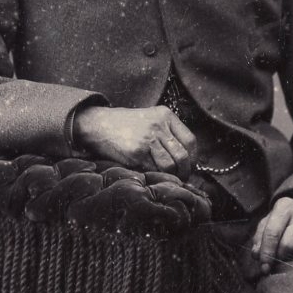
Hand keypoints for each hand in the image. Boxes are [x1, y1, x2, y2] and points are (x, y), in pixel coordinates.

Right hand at [73, 105, 196, 180]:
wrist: (99, 124)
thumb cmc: (126, 125)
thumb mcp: (150, 119)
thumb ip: (168, 132)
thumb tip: (187, 158)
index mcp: (165, 115)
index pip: (190, 140)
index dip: (193, 158)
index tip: (190, 166)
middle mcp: (158, 126)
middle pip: (182, 155)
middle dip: (184, 171)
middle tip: (181, 177)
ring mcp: (147, 139)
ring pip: (169, 165)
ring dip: (170, 176)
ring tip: (166, 178)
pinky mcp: (136, 153)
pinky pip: (153, 170)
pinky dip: (154, 175)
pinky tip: (150, 173)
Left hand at [251, 193, 292, 274]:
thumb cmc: (285, 222)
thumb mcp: (269, 223)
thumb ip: (259, 238)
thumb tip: (257, 255)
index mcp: (284, 205)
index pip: (272, 232)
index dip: (266, 252)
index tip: (263, 266)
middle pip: (287, 245)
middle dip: (279, 257)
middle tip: (276, 262)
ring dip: (292, 260)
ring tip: (289, 256)